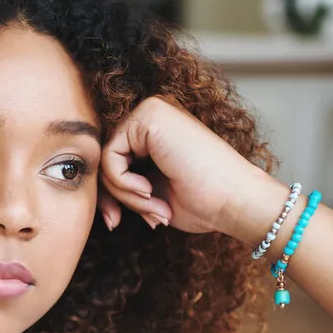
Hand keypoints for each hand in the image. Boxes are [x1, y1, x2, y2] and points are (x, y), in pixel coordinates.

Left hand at [97, 96, 272, 236]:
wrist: (236, 202)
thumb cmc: (204, 202)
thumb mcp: (150, 196)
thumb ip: (123, 186)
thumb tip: (96, 200)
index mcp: (155, 131)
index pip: (111, 161)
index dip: (108, 195)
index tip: (115, 222)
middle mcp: (152, 114)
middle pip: (104, 158)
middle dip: (111, 196)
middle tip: (128, 221)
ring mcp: (151, 111)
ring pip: (105, 159)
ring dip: (123, 195)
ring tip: (154, 208)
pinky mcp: (148, 116)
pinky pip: (110, 157)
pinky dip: (123, 184)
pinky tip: (150, 192)